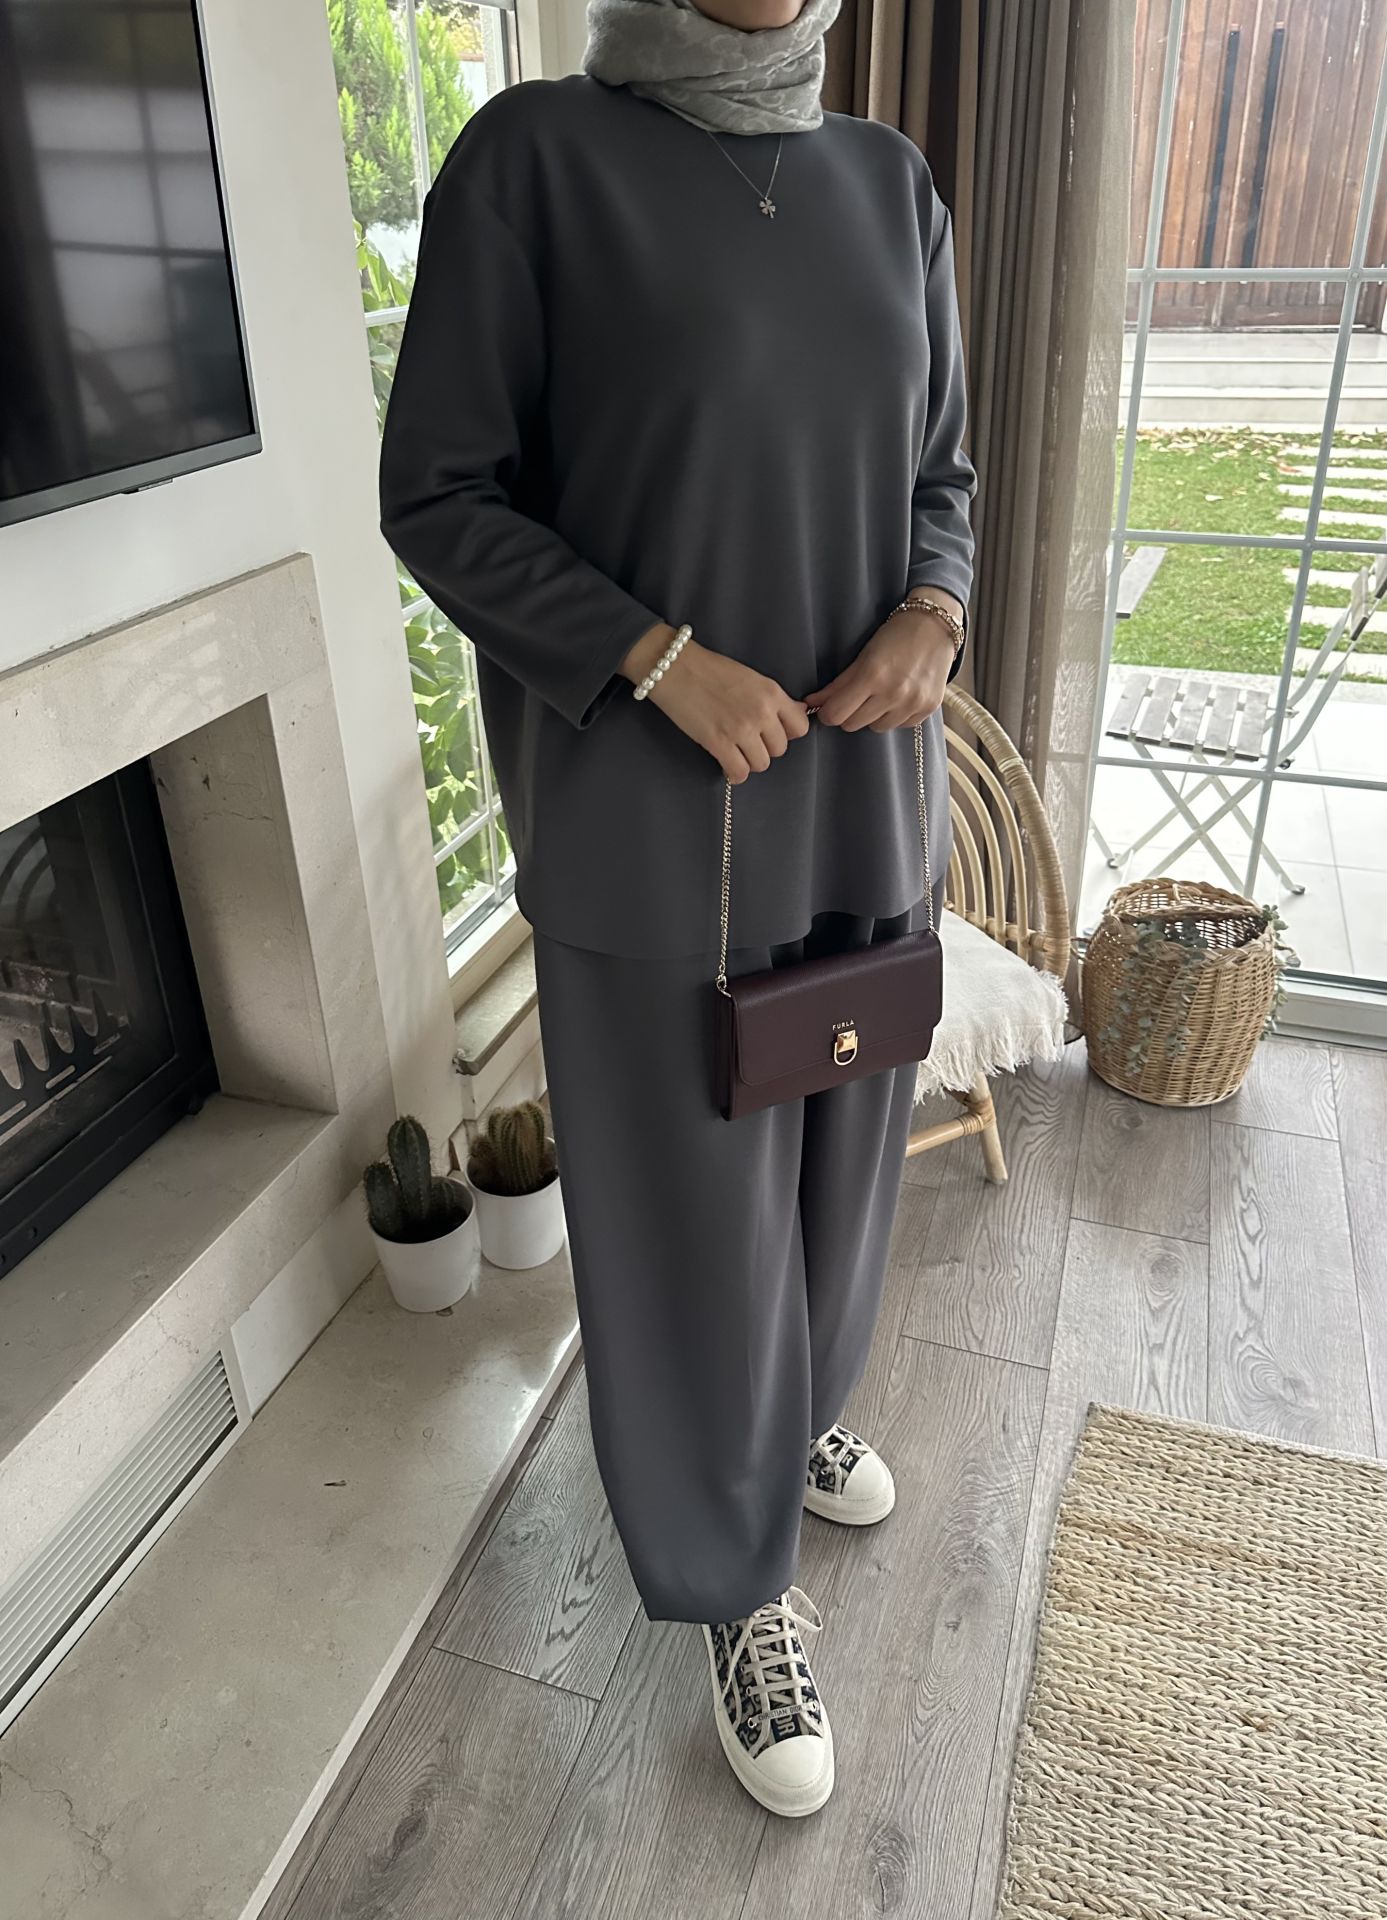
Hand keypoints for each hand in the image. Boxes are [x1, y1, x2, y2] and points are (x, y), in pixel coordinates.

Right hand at [621, 625, 810, 783]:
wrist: (674, 667)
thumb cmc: (710, 669)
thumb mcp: (751, 677)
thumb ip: (773, 699)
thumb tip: (796, 713)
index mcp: (772, 693)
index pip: (800, 727)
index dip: (787, 733)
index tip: (772, 732)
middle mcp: (761, 712)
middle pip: (780, 749)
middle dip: (765, 748)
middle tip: (748, 741)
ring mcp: (741, 729)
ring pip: (761, 764)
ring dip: (749, 761)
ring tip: (736, 752)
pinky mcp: (719, 743)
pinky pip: (739, 772)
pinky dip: (735, 773)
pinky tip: (727, 764)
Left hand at [803, 603, 960, 731]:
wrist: (935, 627)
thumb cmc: (895, 636)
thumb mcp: (863, 656)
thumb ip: (838, 684)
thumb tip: (811, 702)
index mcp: (872, 676)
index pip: (836, 714)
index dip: (828, 713)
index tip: (829, 707)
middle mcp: (893, 693)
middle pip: (853, 725)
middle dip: (849, 713)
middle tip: (856, 697)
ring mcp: (912, 703)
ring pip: (876, 728)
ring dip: (873, 716)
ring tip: (881, 694)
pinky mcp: (927, 709)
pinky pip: (899, 726)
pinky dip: (895, 716)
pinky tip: (899, 697)